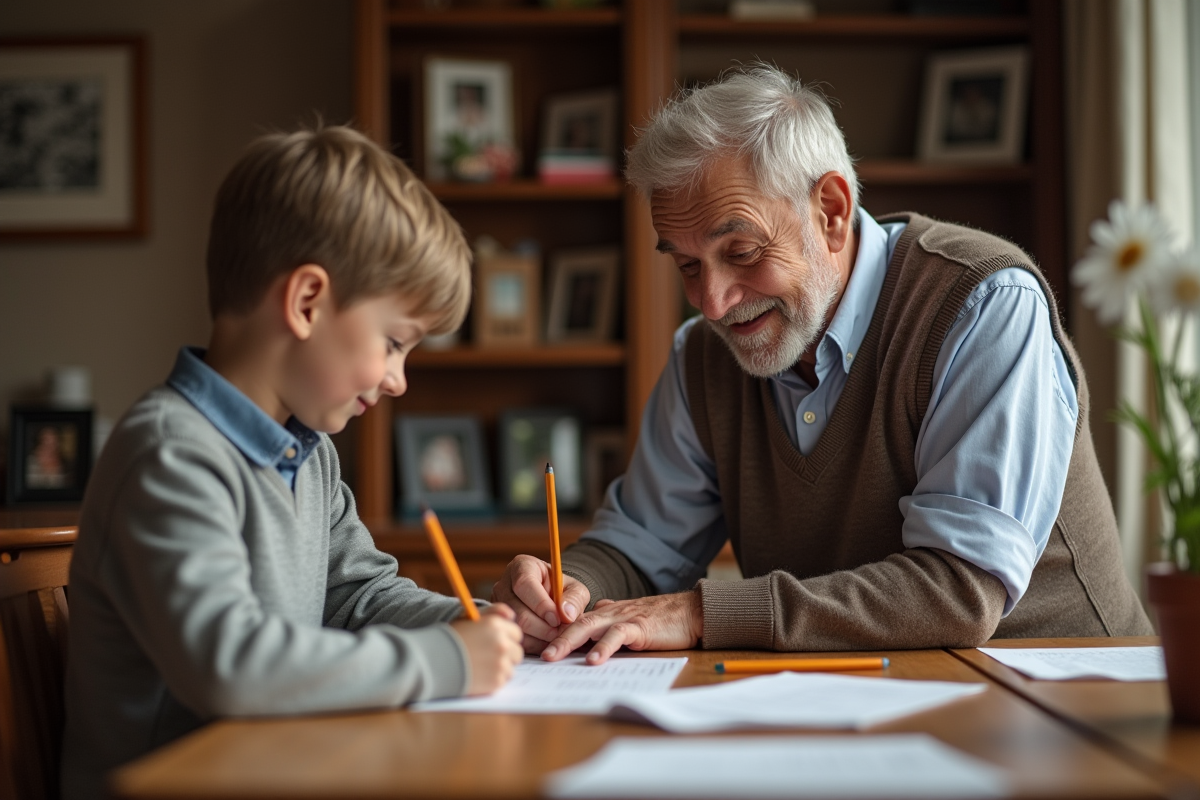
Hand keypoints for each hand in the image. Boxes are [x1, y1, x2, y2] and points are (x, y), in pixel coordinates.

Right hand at [450, 603, 524, 694]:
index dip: (506, 639)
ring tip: (481, 667)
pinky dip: (494, 680)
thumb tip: (511, 616)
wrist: (432, 661)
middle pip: (517, 652)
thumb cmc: (450, 637)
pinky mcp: (496, 681)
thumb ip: (493, 612)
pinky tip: (479, 676)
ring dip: (501, 668)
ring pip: (512, 667)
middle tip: (488, 657)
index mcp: (496, 625)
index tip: (494, 643)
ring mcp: (500, 663)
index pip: (516, 634)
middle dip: (506, 655)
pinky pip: (504, 680)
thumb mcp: (470, 617)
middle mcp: (502, 643)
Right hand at [492, 554, 590, 653]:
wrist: (551, 599)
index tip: (556, 619)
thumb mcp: (575, 589)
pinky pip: (512, 637)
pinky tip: (544, 642)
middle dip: (541, 627)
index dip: (541, 604)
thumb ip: (574, 599)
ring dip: (537, 638)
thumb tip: (566, 615)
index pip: (524, 584)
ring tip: (554, 638)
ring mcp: (497, 604)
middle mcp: (504, 584)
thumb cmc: (562, 591)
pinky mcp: (499, 622)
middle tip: (558, 634)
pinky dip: (531, 645)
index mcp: (522, 566)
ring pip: (514, 626)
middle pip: (517, 610)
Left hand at [541, 590, 703, 664]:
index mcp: (605, 612)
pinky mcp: (639, 626)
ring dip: (568, 642)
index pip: (574, 621)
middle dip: (553, 638)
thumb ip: (610, 621)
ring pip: (589, 627)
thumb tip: (592, 622)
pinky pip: (617, 636)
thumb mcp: (629, 619)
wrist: (689, 612)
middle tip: (537, 654)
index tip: (536, 647)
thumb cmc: (660, 619)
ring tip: (553, 656)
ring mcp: (623, 618)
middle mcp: (610, 612)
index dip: (555, 633)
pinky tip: (593, 660)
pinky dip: (603, 648)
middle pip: (575, 623)